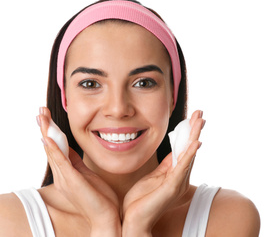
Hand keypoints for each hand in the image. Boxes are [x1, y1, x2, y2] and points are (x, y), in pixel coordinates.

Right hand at [37, 107, 120, 234]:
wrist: (106, 219)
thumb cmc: (99, 198)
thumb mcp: (87, 174)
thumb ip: (77, 162)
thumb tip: (70, 149)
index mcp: (66, 172)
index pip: (56, 147)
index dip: (51, 131)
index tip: (47, 116)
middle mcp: (62, 175)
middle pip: (51, 146)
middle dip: (46, 127)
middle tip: (40, 110)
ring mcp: (65, 178)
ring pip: (53, 151)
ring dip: (47, 132)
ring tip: (41, 117)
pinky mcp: (72, 182)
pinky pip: (61, 162)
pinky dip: (53, 149)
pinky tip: (47, 138)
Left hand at [122, 110, 204, 234]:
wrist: (134, 219)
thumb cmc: (141, 200)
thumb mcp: (153, 177)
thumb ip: (165, 166)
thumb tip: (172, 152)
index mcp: (175, 174)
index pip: (183, 149)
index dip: (188, 133)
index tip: (193, 118)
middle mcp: (180, 177)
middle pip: (189, 149)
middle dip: (194, 130)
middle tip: (200, 113)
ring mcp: (177, 182)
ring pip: (188, 154)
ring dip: (194, 136)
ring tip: (200, 121)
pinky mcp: (172, 187)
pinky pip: (182, 167)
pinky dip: (189, 154)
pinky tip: (196, 142)